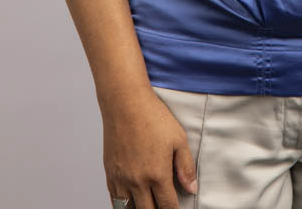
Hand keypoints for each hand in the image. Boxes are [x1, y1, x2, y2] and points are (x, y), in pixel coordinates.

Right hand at [100, 88, 197, 208]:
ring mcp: (121, 179)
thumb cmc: (153, 117)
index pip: (167, 206)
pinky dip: (123, 206)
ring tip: (148, 205)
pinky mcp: (110, 173)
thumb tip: (192, 189)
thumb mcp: (178, 138)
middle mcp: (138, 181)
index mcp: (157, 174)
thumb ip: (186, 167)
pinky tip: (130, 203)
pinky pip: (115, 200)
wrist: (125, 103)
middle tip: (163, 206)